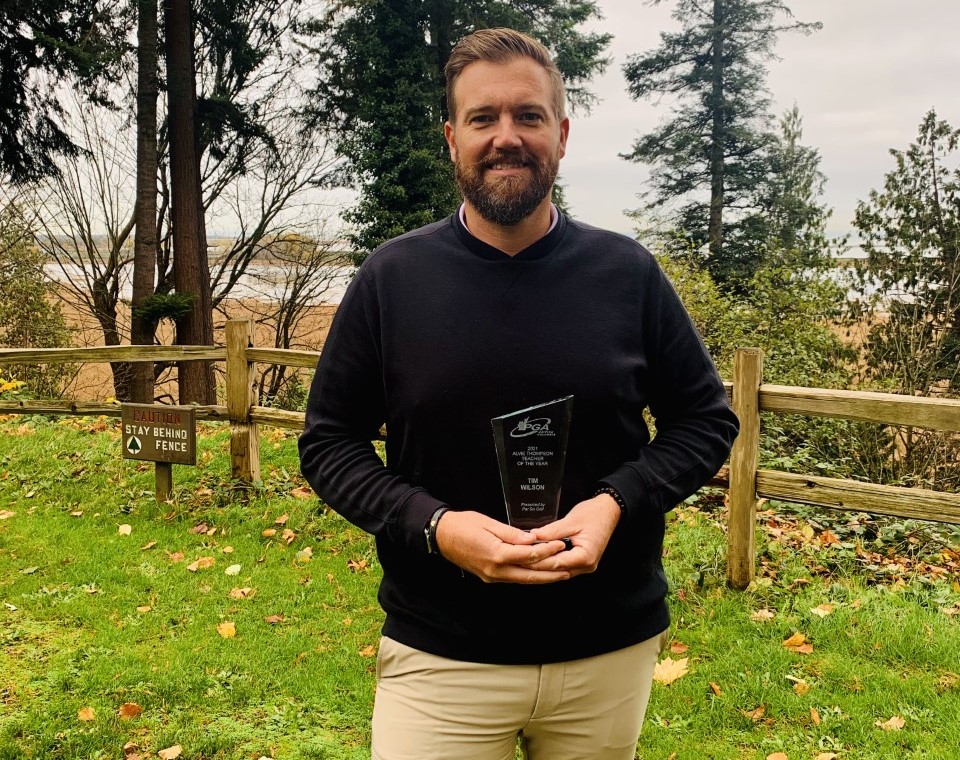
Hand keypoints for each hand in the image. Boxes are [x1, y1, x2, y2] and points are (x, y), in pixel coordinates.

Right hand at [435, 510, 570, 583]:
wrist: (441, 536)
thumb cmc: (463, 525)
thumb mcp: (489, 523)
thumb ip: (512, 534)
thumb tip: (532, 540)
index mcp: (496, 555)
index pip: (528, 555)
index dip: (547, 551)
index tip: (560, 545)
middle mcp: (495, 570)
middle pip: (529, 575)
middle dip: (550, 573)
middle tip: (569, 570)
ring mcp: (492, 576)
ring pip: (522, 580)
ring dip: (541, 578)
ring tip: (560, 575)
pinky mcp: (489, 576)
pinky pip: (513, 578)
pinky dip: (528, 576)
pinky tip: (538, 573)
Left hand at [527, 493, 620, 577]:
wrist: (609, 510)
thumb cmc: (594, 514)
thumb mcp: (571, 520)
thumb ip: (551, 531)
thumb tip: (532, 537)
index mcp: (586, 557)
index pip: (555, 563)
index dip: (536, 560)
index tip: (520, 557)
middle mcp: (587, 566)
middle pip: (556, 570)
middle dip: (536, 564)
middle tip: (517, 559)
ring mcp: (585, 565)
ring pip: (559, 570)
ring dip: (543, 564)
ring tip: (524, 559)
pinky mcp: (582, 561)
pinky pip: (563, 565)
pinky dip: (551, 561)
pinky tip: (538, 557)